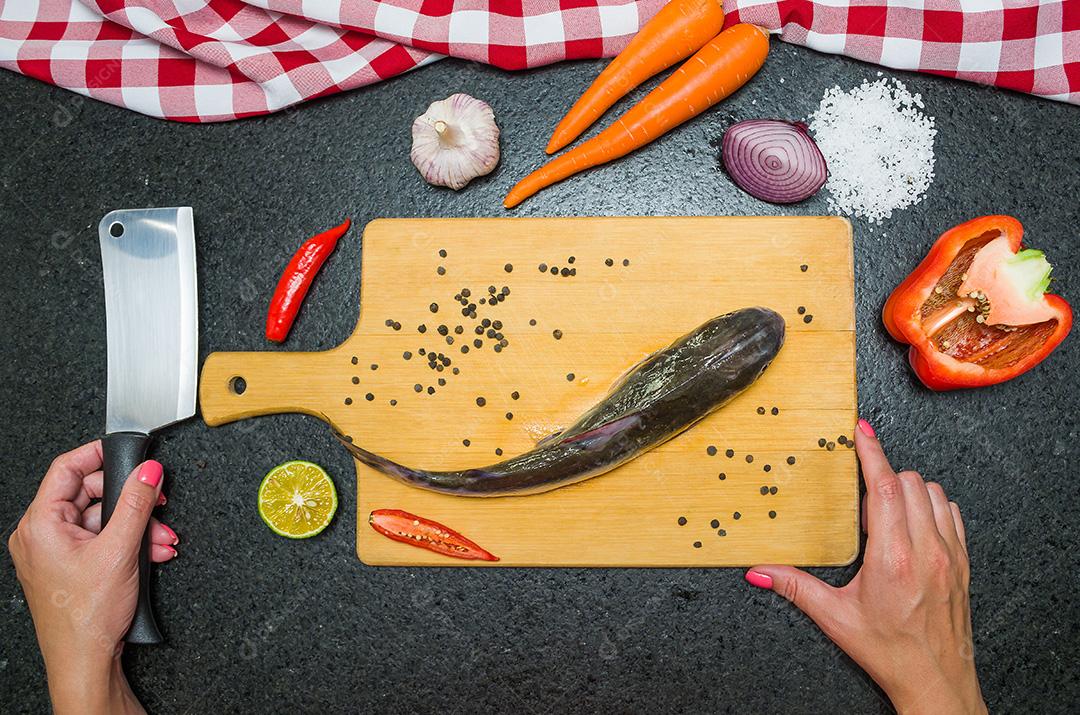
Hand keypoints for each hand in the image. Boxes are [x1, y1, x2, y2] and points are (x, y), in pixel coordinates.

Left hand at [8, 441, 178, 714]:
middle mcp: (42, 535)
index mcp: (40, 524)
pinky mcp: (70, 565)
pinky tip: (152, 552)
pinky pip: (101, 539)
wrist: (85, 660)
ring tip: (161, 540)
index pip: (66, 469)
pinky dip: (129, 542)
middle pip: (90, 495)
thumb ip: (136, 504)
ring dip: (137, 527)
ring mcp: (55, 551)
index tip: (126, 449)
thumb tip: (148, 472)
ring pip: (102, 520)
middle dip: (132, 503)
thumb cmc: (87, 617)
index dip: (98, 454)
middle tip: (158, 504)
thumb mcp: (120, 550)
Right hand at [745, 420, 985, 714]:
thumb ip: (795, 586)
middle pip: (909, 482)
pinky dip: (932, 505)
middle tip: (863, 493)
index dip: (872, 453)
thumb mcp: (835, 617)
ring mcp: (950, 554)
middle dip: (884, 476)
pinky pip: (951, 512)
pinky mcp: (962, 562)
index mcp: (892, 558)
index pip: (885, 487)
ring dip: (909, 490)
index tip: (861, 432)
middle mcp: (926, 550)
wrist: (935, 679)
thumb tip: (758, 571)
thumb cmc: (888, 651)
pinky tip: (914, 521)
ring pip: (933, 492)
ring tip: (887, 508)